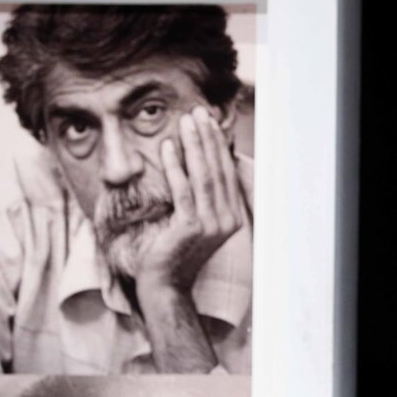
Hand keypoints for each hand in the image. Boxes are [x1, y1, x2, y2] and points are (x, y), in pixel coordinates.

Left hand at [136, 106, 244, 292]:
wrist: (164, 284)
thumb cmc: (174, 251)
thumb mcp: (195, 220)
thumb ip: (202, 196)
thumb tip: (200, 161)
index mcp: (232, 216)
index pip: (225, 172)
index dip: (216, 145)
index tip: (206, 121)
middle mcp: (228, 219)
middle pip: (217, 170)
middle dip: (207, 138)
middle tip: (196, 112)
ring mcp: (212, 224)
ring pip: (203, 176)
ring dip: (194, 145)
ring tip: (185, 121)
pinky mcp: (192, 227)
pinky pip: (184, 190)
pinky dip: (176, 166)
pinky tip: (169, 147)